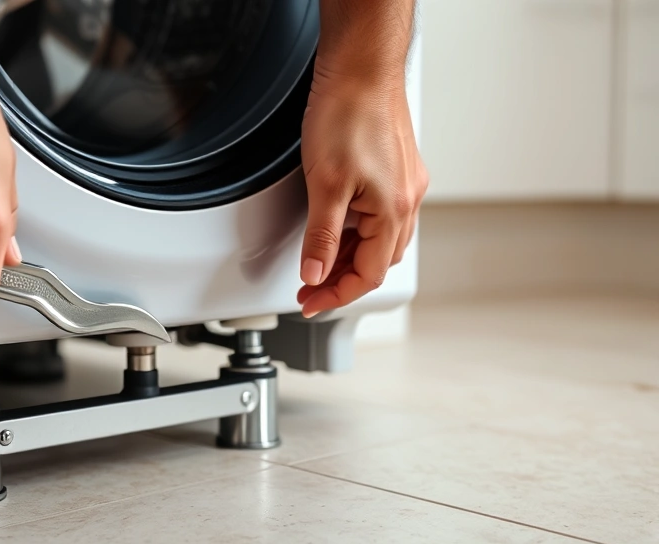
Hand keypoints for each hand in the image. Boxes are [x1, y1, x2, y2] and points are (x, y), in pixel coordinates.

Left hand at [297, 59, 428, 317]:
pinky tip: (337, 227)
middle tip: (310, 286)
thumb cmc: (348, 113)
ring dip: (349, 255)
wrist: (360, 69)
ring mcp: (405, 184)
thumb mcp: (324, 185)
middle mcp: (407, 200)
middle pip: (376, 261)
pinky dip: (357, 231)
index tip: (310, 302)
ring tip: (318, 261)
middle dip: (342, 278)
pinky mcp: (396, 169)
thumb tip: (315, 273)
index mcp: (394, 211)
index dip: (336, 294)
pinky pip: (380, 214)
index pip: (367, 275)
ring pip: (379, 239)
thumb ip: (321, 236)